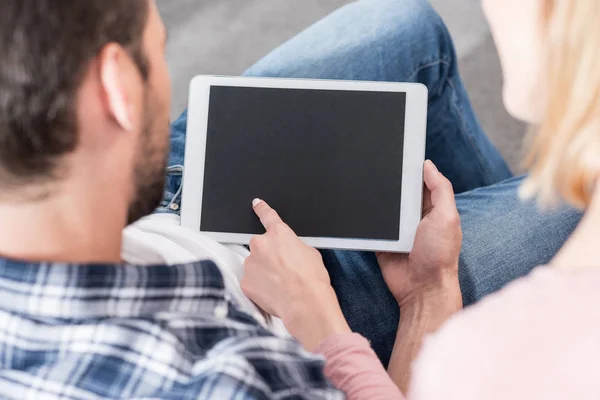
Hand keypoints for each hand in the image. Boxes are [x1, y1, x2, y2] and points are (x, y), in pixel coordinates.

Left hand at [242, 199, 349, 349]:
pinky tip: (273, 293)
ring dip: (264, 272)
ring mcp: (251, 263)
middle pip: (261, 247)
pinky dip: (260, 287)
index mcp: (279, 234)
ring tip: (280, 285)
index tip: (256, 204)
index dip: (261, 209)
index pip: (268, 216)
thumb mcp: (311, 254)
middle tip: (282, 270)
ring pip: (255, 265)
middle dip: (268, 256)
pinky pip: (251, 282)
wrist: (305, 303)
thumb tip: (290, 251)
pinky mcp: (246, 282)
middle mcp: (261, 245)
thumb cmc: (312, 280)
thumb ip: (295, 246)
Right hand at [377, 160, 461, 307]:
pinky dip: (368, 218)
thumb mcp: (446, 217)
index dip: (412, 169)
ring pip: (385, 206)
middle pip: (400, 191)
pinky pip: (373, 224)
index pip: (422, 182)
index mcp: (434, 208)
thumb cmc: (439, 256)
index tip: (400, 154)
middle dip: (392, 183)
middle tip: (379, 169)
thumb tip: (428, 164)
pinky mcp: (384, 239)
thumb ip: (441, 190)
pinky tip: (361, 208)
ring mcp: (398, 229)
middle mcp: (416, 216)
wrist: (420, 289)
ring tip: (367, 187)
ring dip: (379, 201)